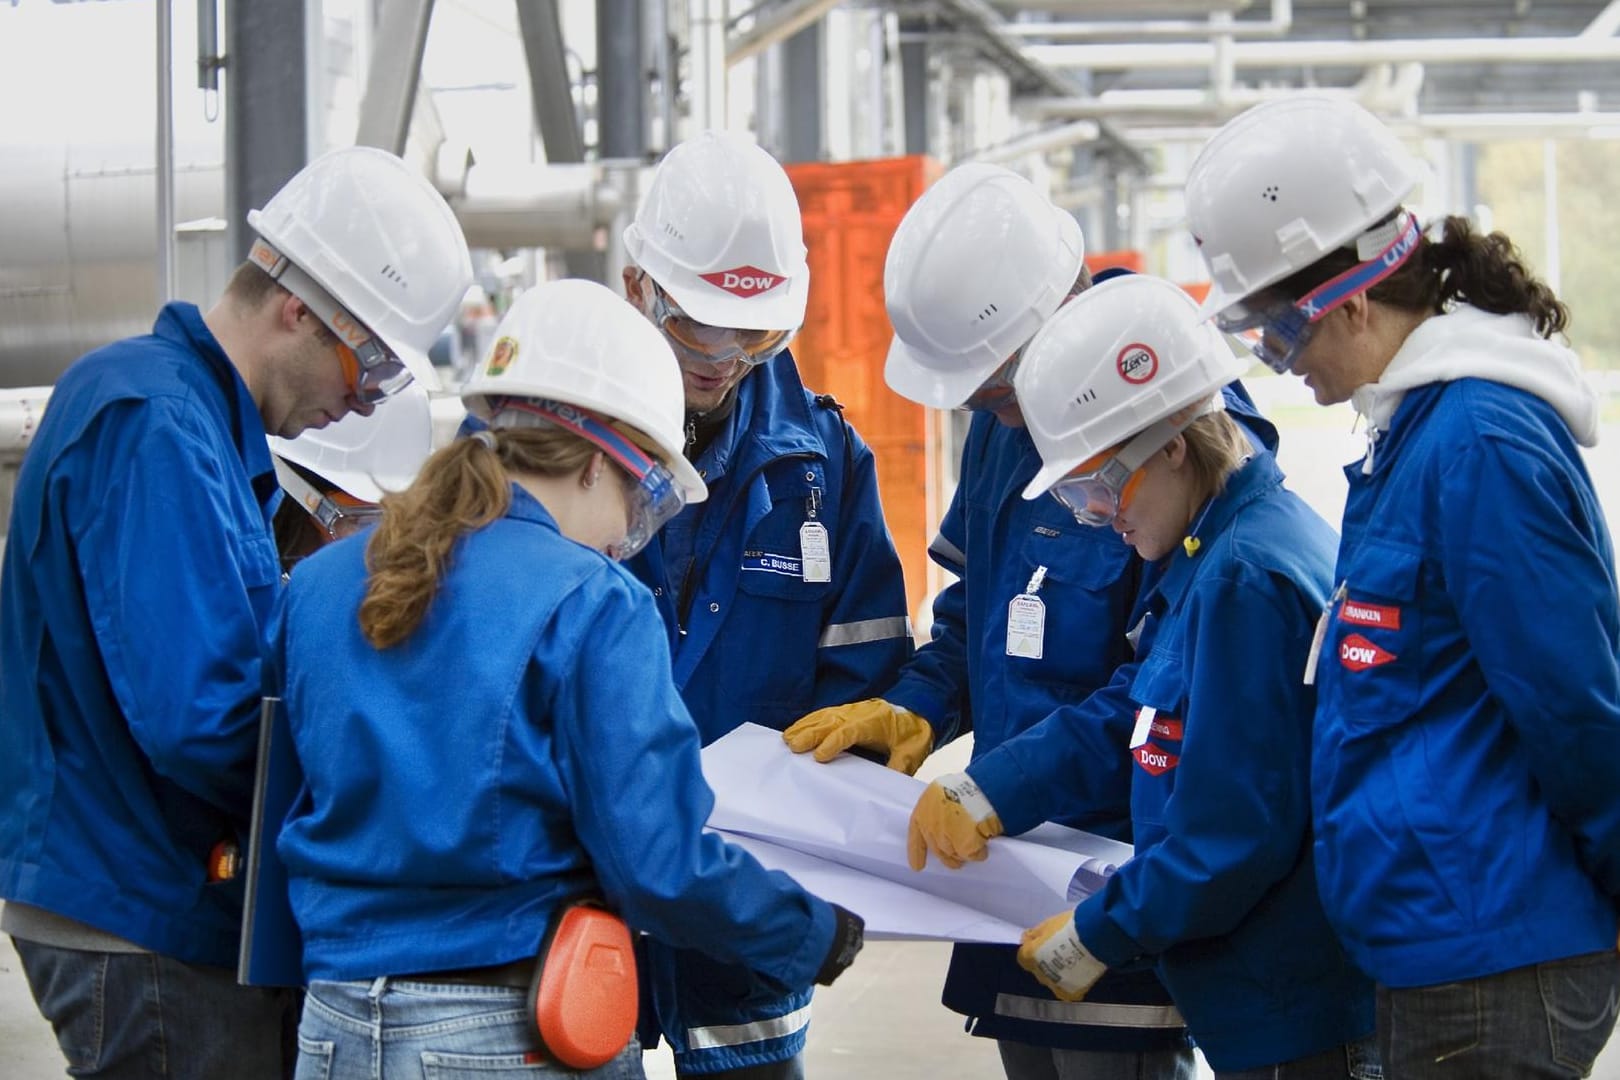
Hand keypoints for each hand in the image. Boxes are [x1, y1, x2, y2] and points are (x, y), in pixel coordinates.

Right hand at [783, 698, 934, 775]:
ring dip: (805, 726)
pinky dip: (809, 721)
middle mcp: (859, 713)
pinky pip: (825, 714)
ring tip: (787, 738)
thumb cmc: (914, 732)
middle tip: (792, 746)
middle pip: (831, 722)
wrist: (920, 709)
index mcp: (875, 722)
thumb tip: (887, 784)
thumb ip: (899, 766)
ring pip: (825, 716)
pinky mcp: (848, 711)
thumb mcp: (912, 752)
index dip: (833, 743)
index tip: (819, 757)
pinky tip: (797, 728)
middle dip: (810, 733)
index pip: (849, 731)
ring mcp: (852, 710)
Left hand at [906, 772, 1003, 870]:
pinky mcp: (964, 847)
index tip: (918, 867)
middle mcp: (931, 827)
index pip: (916, 839)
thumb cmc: (966, 787)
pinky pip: (973, 856)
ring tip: (974, 847)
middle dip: (947, 857)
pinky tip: (985, 845)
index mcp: (923, 812)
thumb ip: (937, 813)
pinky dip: (980, 853)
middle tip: (956, 861)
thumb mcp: (942, 794)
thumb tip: (943, 830)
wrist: (984, 787)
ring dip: (963, 854)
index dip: (916, 854)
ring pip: (954, 854)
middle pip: (938, 850)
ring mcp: (946, 838)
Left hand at [1017, 912, 1107, 1001]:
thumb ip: (1035, 934)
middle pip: (1038, 969)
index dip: (1031, 950)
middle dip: (1044, 961)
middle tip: (1057, 952)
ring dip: (1057, 974)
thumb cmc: (1070, 927)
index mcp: (1030, 956)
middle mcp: (1040, 973)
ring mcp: (1055, 984)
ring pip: (1052, 982)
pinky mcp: (1072, 992)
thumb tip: (1028, 939)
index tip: (1041, 943)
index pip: (1023, 957)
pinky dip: (1070, 984)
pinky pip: (1066, 991)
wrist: (1094, 938)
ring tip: (1070, 962)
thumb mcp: (1048, 924)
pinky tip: (1077, 975)